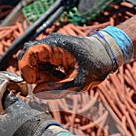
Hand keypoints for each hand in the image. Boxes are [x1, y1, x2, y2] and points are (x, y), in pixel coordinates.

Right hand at [18, 28, 132, 97]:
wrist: (108, 54)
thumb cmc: (96, 66)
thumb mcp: (77, 83)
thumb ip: (56, 88)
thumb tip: (36, 92)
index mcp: (55, 46)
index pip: (28, 52)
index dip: (26, 69)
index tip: (34, 82)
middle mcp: (51, 43)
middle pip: (29, 57)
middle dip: (34, 73)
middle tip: (48, 83)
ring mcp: (53, 47)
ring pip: (36, 62)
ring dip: (42, 74)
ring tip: (59, 80)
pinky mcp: (55, 52)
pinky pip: (43, 63)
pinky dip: (48, 73)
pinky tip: (61, 77)